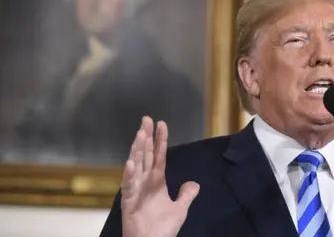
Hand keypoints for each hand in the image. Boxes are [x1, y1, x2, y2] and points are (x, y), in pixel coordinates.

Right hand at [121, 116, 199, 236]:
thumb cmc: (163, 229)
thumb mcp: (180, 209)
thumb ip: (186, 195)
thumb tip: (194, 183)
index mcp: (156, 181)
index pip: (158, 156)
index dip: (160, 140)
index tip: (162, 124)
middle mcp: (145, 182)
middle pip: (145, 155)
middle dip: (146, 137)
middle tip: (146, 119)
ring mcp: (136, 190)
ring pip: (136, 165)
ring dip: (137, 150)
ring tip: (141, 134)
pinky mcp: (129, 202)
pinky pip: (128, 186)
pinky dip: (129, 175)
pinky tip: (131, 162)